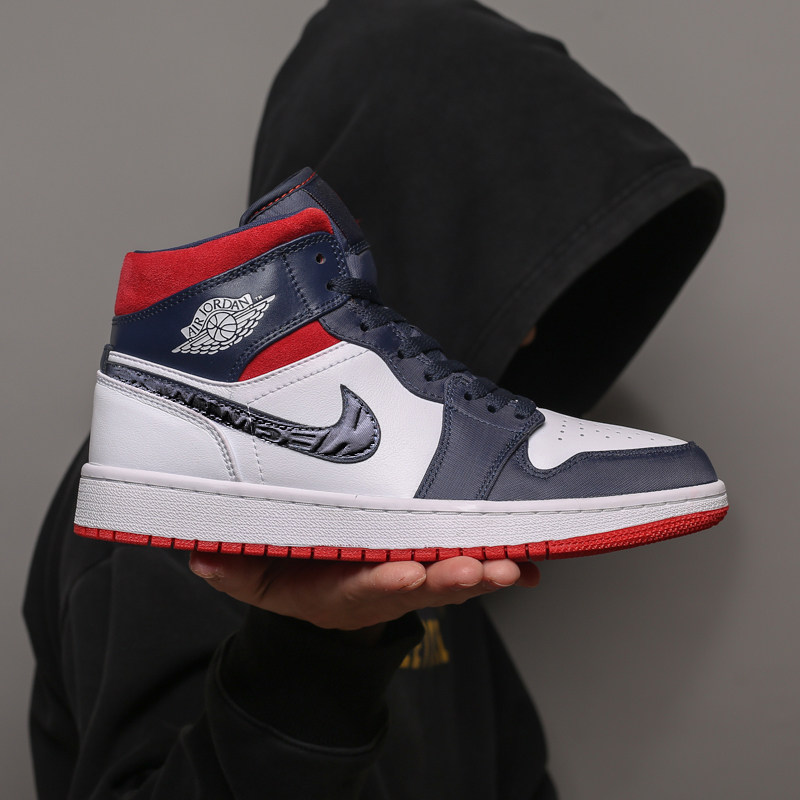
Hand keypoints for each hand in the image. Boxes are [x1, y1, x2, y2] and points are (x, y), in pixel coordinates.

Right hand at [189, 552, 539, 632]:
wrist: (331, 593)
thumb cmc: (298, 580)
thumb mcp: (257, 579)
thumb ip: (231, 569)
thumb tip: (198, 554)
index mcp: (342, 590)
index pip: (364, 586)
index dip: (386, 583)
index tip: (407, 574)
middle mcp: (385, 585)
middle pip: (423, 584)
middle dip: (455, 577)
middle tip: (486, 567)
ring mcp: (414, 575)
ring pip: (455, 575)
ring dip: (487, 570)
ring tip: (517, 561)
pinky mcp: (434, 561)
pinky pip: (473, 563)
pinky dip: (504, 564)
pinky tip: (533, 560)